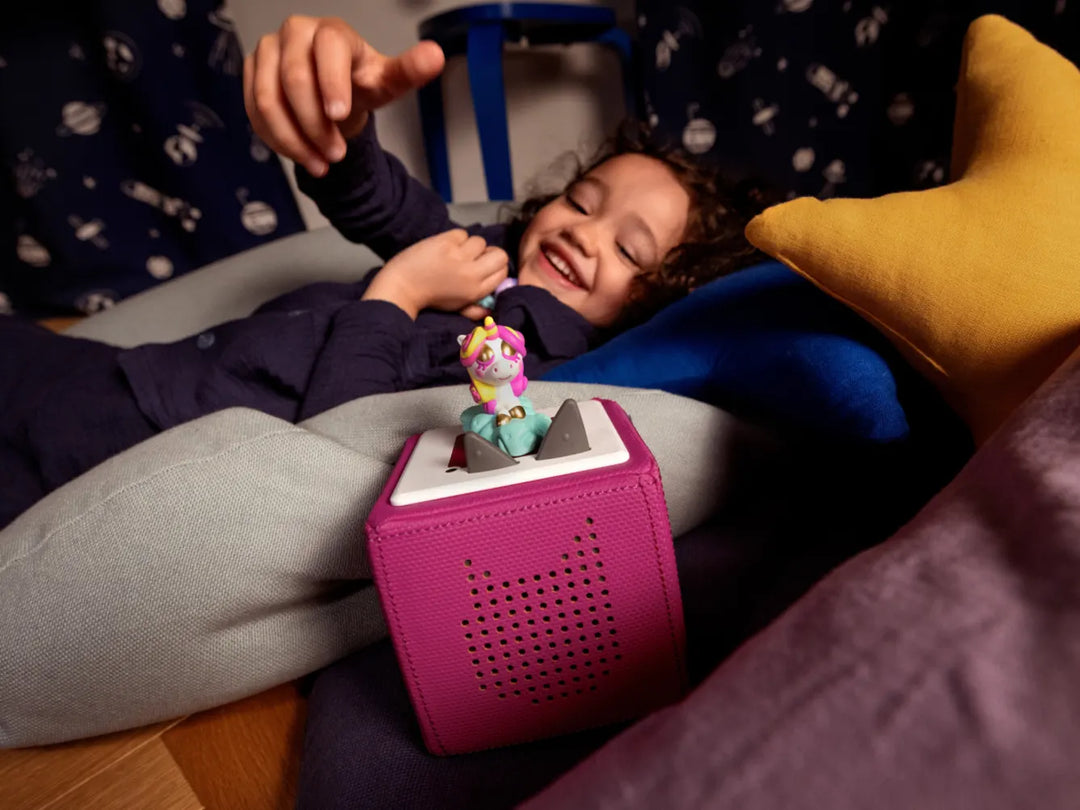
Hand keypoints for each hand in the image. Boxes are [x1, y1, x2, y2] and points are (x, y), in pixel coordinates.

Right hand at [244, 15, 444, 176]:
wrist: (334, 95)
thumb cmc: (360, 84)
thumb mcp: (388, 82)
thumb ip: (410, 71)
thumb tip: (436, 55)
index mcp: (332, 31)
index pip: (327, 50)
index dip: (331, 83)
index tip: (338, 116)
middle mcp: (295, 32)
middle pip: (295, 80)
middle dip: (315, 125)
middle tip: (336, 154)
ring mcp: (267, 51)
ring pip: (269, 100)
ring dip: (294, 140)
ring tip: (320, 163)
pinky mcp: (252, 74)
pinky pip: (254, 112)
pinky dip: (277, 140)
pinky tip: (301, 155)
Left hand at [362, 230, 509, 319]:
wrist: (402, 287)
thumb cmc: (430, 298)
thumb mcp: (457, 308)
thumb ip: (476, 309)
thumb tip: (490, 309)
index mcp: (476, 291)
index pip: (503, 271)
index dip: (495, 267)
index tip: (484, 266)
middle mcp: (471, 273)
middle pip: (499, 254)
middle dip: (489, 253)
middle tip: (474, 257)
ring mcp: (458, 256)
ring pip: (479, 241)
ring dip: (469, 245)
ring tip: (456, 252)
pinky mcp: (445, 242)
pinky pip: (461, 233)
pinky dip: (455, 238)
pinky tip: (445, 246)